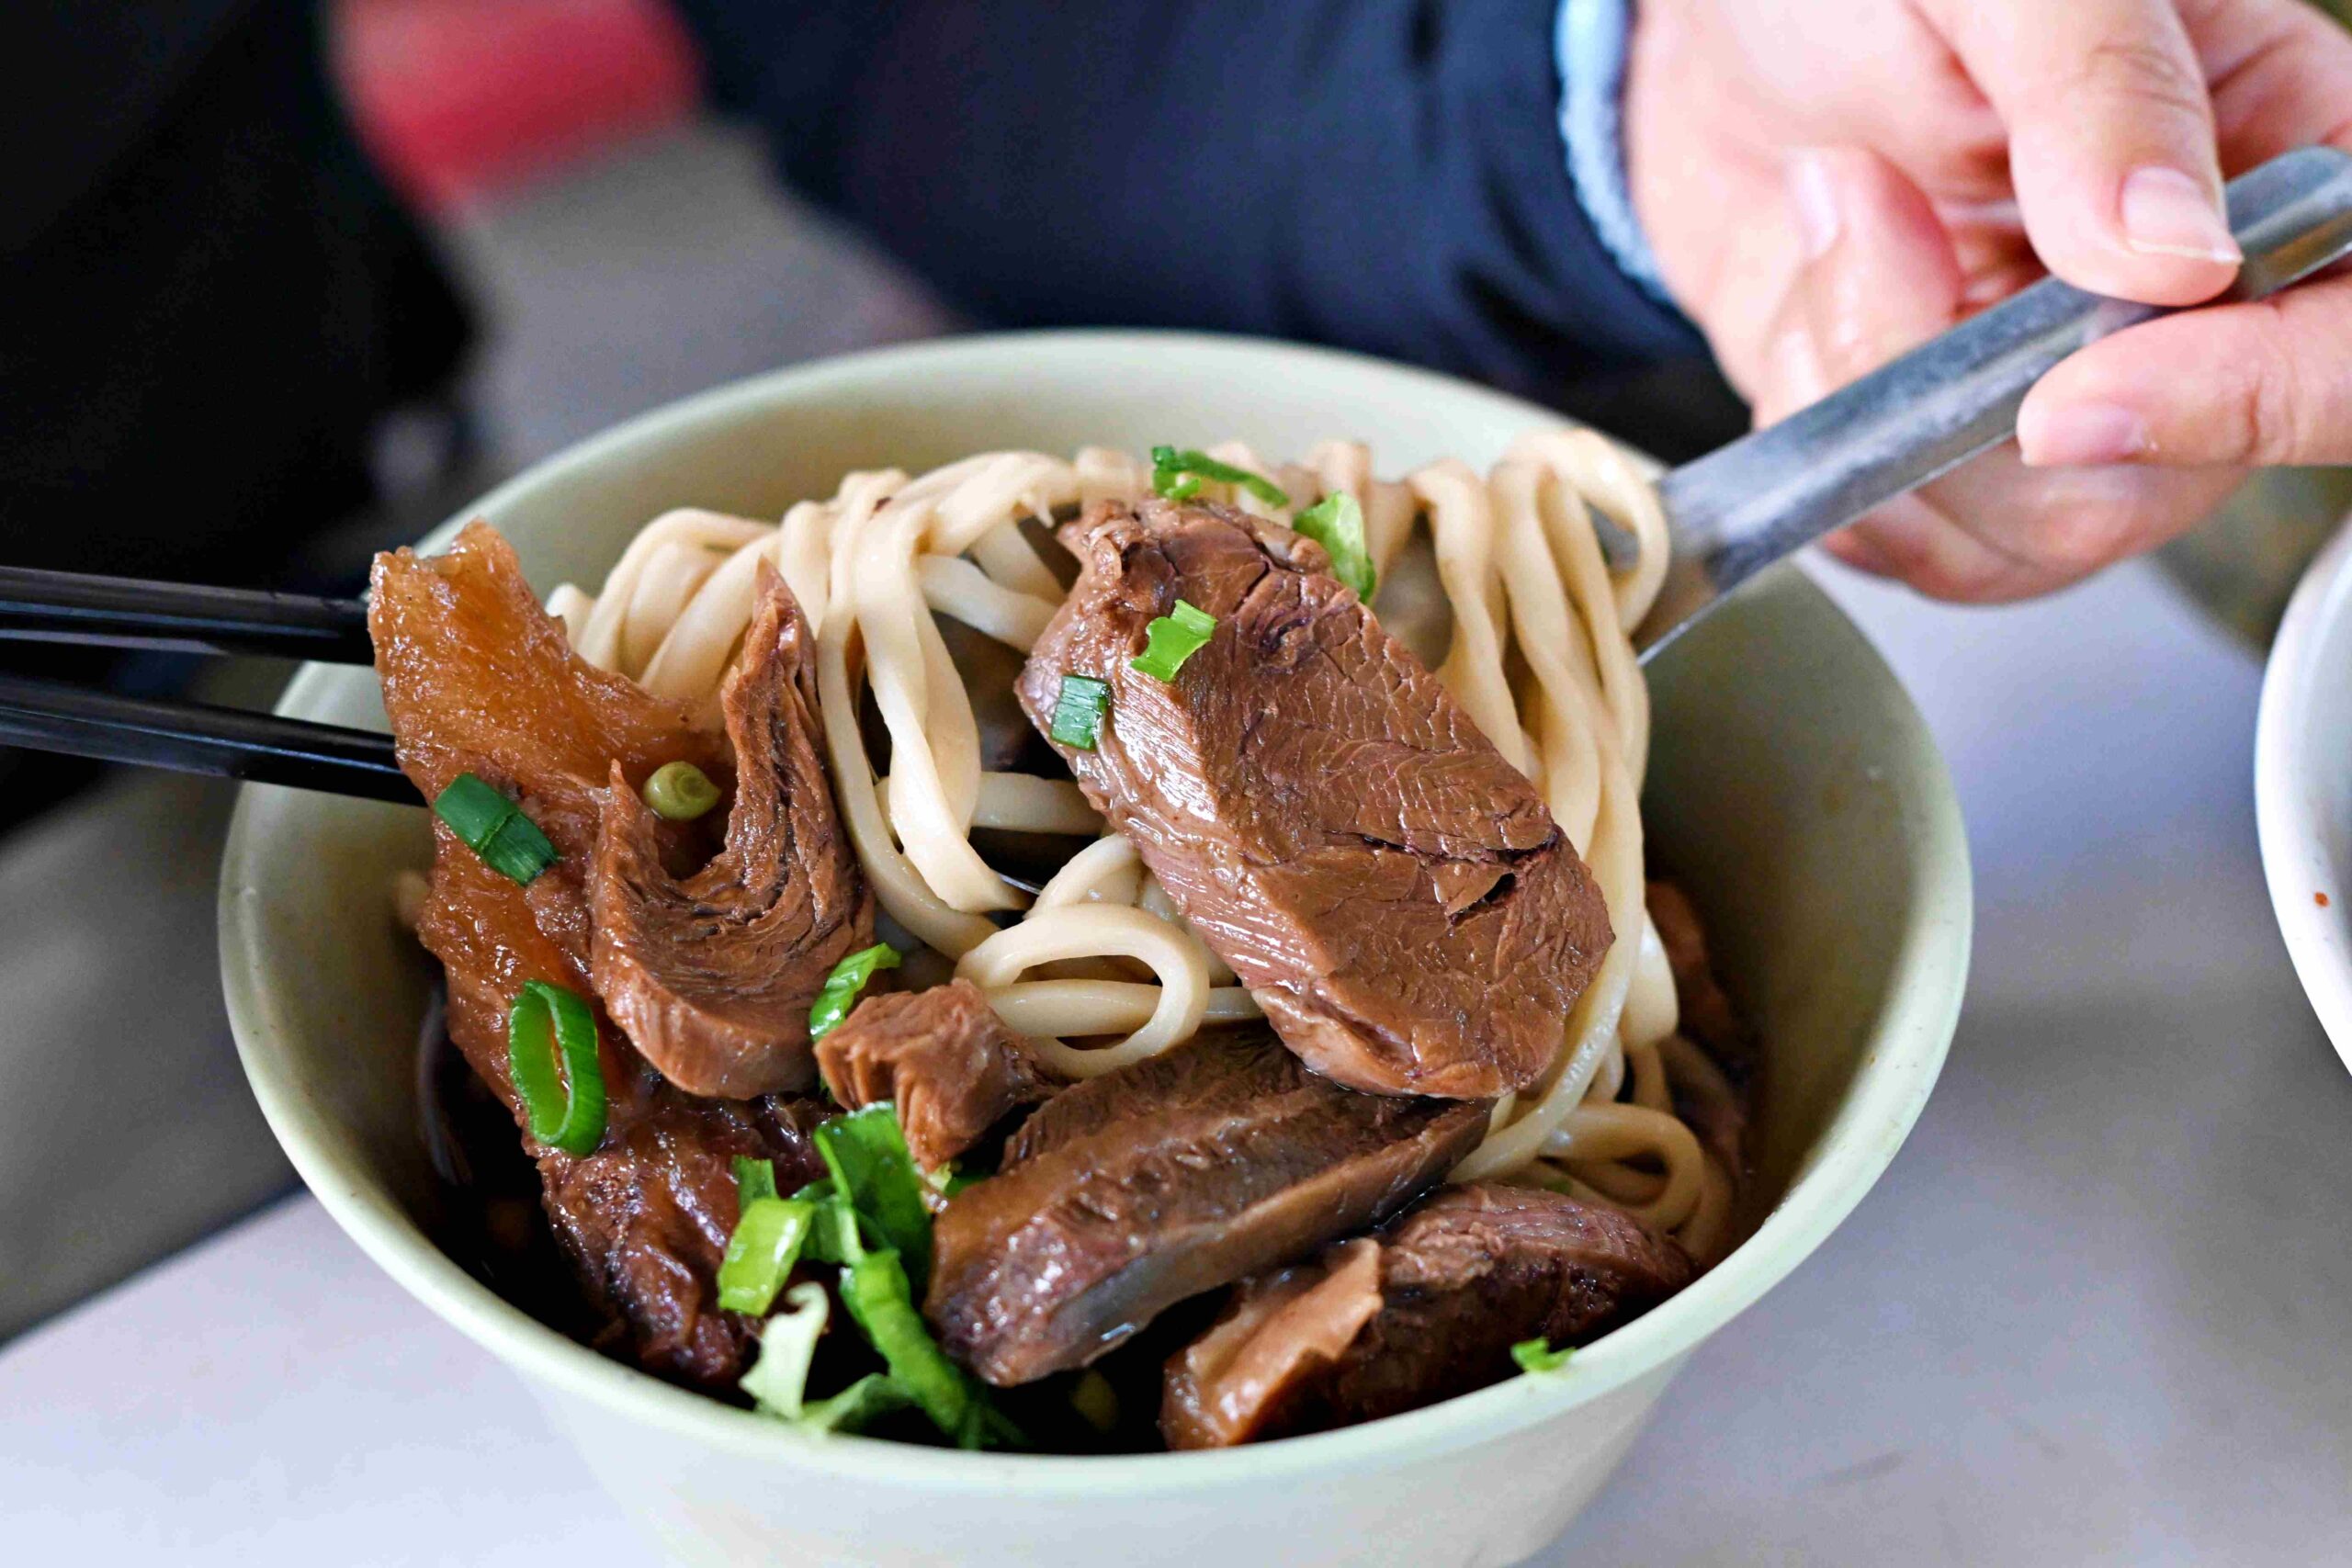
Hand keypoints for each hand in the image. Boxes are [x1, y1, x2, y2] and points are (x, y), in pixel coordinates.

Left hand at [1623, 0, 2351, 599]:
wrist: (1716, 16)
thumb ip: (2103, 91)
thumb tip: (2175, 258)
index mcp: (2273, 162)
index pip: (2340, 344)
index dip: (2241, 403)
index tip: (2068, 399)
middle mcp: (2179, 306)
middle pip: (2152, 485)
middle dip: (1978, 402)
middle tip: (1876, 213)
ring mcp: (2048, 386)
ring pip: (2008, 538)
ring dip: (1878, 395)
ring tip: (1832, 200)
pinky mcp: (1926, 440)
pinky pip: (1891, 528)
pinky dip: (1821, 424)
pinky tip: (1805, 281)